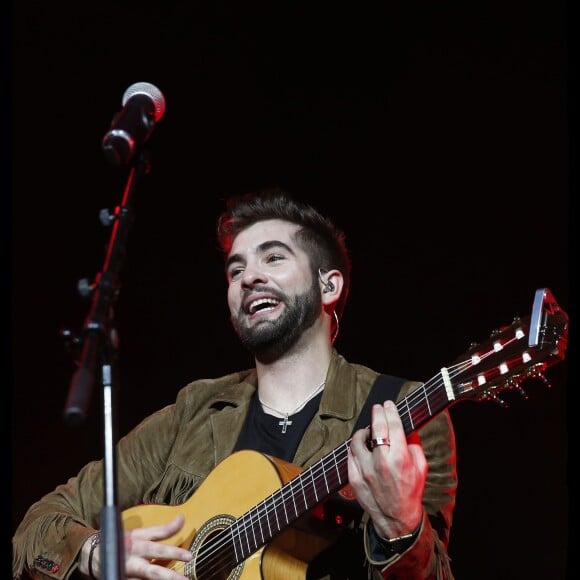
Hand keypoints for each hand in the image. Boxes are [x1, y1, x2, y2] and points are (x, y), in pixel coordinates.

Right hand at [81, 514, 192, 578]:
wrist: (94, 555)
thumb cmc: (124, 542)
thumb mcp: (142, 533)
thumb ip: (163, 529)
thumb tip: (182, 518)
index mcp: (139, 544)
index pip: (158, 547)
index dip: (174, 551)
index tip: (190, 557)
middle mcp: (134, 561)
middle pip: (153, 571)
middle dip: (169, 577)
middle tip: (185, 576)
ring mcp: (128, 574)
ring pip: (147, 579)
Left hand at [348, 401, 426, 538]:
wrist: (396, 518)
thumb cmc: (410, 492)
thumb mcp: (420, 468)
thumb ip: (413, 445)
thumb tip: (405, 429)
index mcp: (399, 458)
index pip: (393, 425)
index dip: (390, 411)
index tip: (388, 404)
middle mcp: (380, 462)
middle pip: (375, 428)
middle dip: (377, 413)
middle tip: (377, 408)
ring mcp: (365, 470)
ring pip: (357, 440)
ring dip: (363, 431)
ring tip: (368, 430)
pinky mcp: (354, 477)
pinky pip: (350, 455)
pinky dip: (355, 447)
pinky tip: (361, 446)